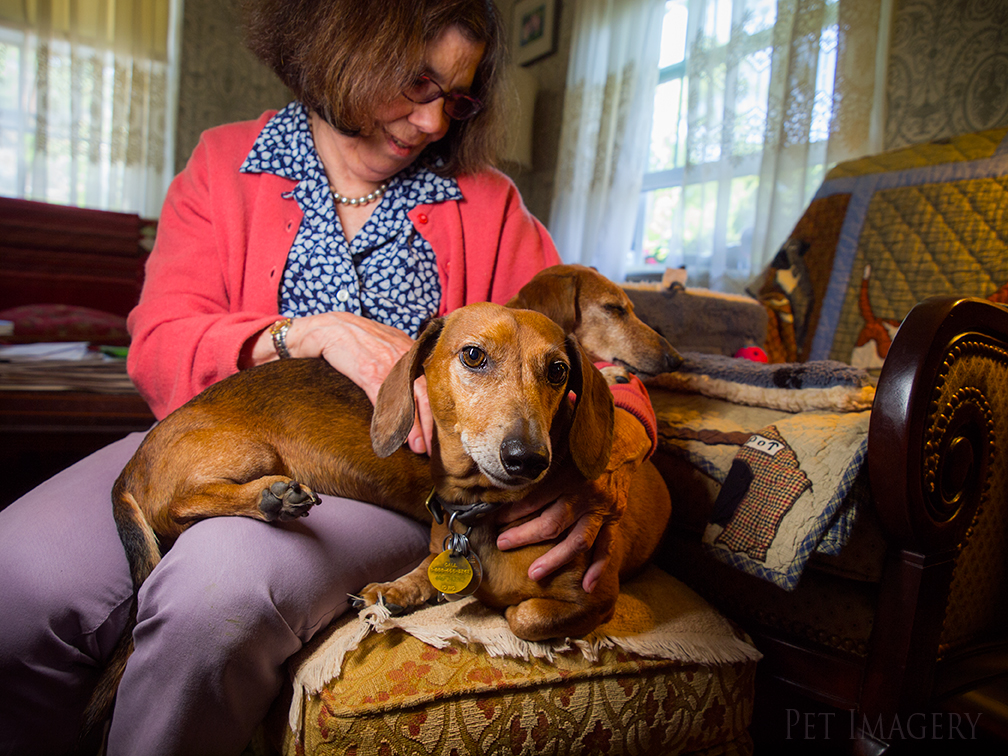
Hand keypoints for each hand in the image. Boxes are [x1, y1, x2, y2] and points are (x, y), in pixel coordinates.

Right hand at [243, 312, 432, 453]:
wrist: (327, 328)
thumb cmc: (357, 340)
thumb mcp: (387, 346)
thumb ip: (403, 364)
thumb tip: (416, 391)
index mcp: (411, 351)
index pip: (431, 383)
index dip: (437, 409)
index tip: (442, 430)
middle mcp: (404, 356)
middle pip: (425, 392)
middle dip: (430, 422)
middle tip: (433, 446)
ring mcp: (387, 363)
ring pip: (408, 398)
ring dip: (414, 426)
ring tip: (418, 446)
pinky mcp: (368, 370)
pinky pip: (382, 400)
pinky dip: (388, 419)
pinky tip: (391, 435)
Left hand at [495, 408, 651, 591]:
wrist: (623, 442)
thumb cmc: (582, 440)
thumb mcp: (559, 440)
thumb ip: (537, 455)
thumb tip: (503, 460)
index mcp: (569, 473)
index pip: (535, 498)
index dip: (513, 511)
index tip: (495, 520)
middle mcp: (587, 493)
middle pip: (553, 523)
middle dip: (524, 536)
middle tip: (502, 544)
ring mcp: (603, 509)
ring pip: (578, 541)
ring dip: (554, 560)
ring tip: (533, 575)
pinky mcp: (615, 518)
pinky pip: (607, 547)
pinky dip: (598, 568)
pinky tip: (587, 587)